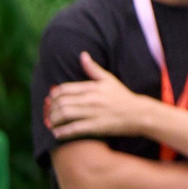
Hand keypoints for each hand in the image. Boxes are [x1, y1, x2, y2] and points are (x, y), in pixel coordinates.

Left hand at [45, 54, 160, 140]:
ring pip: (64, 115)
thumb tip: (82, 55)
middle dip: (51, 109)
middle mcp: (91, 99)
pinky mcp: (95, 127)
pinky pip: (72, 129)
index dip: (53, 95)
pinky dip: (61, 132)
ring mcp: (93, 113)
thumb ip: (93, 68)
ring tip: (52, 123)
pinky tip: (57, 133)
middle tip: (50, 113)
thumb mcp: (109, 80)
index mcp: (93, 87)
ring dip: (53, 120)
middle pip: (61, 103)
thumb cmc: (122, 96)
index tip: (52, 100)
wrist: (138, 113)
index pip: (64, 89)